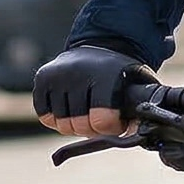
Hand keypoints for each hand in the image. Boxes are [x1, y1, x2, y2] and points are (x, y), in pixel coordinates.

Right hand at [34, 43, 153, 137]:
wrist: (98, 47)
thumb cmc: (120, 76)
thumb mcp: (137, 87)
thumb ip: (139, 112)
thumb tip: (140, 136)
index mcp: (106, 75)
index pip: (102, 121)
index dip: (111, 129)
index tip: (117, 124)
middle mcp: (78, 72)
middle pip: (79, 125)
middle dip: (92, 129)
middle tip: (100, 120)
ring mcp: (58, 75)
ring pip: (61, 124)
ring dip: (74, 125)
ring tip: (86, 113)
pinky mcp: (42, 78)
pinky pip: (46, 116)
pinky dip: (57, 119)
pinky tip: (70, 108)